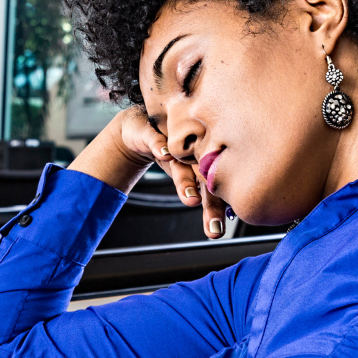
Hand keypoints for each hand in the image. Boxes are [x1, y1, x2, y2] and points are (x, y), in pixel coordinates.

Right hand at [71, 107, 230, 238]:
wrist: (141, 127)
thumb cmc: (165, 149)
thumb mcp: (178, 168)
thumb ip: (190, 187)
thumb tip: (206, 209)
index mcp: (201, 164)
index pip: (213, 189)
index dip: (215, 210)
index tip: (216, 231)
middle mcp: (192, 154)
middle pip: (203, 179)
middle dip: (208, 203)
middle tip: (213, 226)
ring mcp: (174, 143)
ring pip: (183, 162)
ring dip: (186, 180)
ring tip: (191, 199)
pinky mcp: (154, 134)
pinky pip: (156, 141)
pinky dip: (160, 148)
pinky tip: (165, 155)